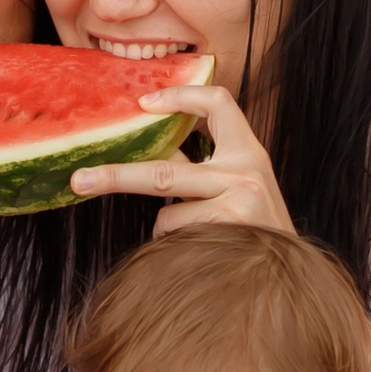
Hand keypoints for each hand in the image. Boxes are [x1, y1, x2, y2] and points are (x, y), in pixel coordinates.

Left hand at [66, 81, 293, 237]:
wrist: (291, 276)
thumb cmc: (255, 230)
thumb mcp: (235, 189)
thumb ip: (196, 170)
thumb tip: (143, 153)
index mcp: (248, 152)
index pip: (219, 103)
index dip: (180, 95)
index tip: (143, 102)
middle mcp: (245, 172)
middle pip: (162, 171)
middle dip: (115, 176)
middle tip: (79, 180)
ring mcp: (238, 203)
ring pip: (166, 215)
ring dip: (167, 230)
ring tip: (200, 239)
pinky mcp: (228, 233)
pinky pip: (176, 240)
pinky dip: (177, 248)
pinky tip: (206, 255)